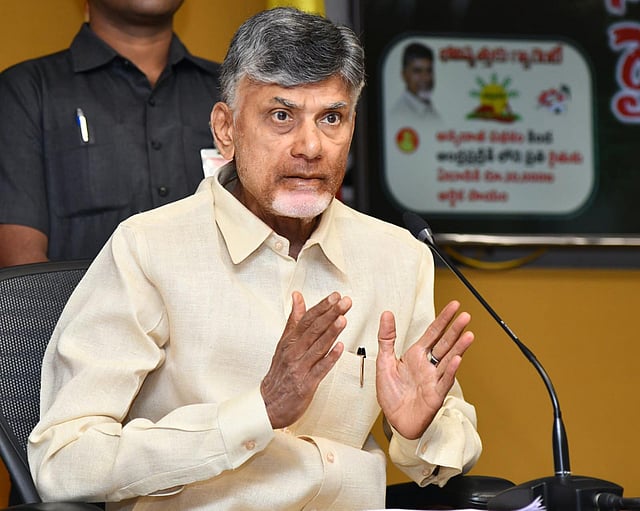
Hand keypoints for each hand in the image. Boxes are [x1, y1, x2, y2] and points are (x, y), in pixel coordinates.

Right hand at [261, 291, 350, 428]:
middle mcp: (294, 352)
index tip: (335, 296)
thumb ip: (294, 320)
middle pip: (313, 329)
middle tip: (344, 302)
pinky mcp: (306, 384)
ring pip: (317, 347)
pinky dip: (330, 358)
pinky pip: (320, 369)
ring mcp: (300, 368)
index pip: (306, 319)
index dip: (322, 307)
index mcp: (289, 341)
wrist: (268, 404)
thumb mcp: (283, 343)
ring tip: (342, 319)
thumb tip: (297, 297)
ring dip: (331, 332)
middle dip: (330, 314)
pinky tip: (340, 348)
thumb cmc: (279, 373)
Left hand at [376, 300, 473, 439]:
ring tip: (468, 335)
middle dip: (455, 330)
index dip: (443, 319)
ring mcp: (434, 379)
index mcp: (416, 355)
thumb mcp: (384, 361)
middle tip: (465, 316)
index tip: (454, 305)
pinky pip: (444, 381)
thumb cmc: (392, 394)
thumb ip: (387, 338)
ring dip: (458, 348)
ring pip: (448, 360)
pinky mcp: (435, 395)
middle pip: (444, 344)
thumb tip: (386, 314)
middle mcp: (428, 366)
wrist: (395, 420)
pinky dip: (450, 370)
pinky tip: (456, 360)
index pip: (433, 333)